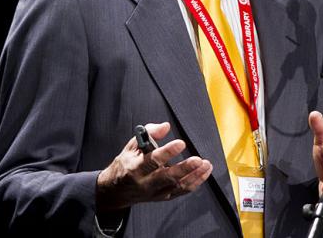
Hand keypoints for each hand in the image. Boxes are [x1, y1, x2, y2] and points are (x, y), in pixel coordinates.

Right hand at [96, 122, 212, 211]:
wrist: (116, 191)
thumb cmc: (125, 164)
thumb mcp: (131, 146)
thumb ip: (148, 133)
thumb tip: (165, 126)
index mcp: (135, 168)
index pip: (152, 161)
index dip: (167, 152)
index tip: (181, 143)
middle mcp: (145, 183)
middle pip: (167, 177)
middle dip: (184, 168)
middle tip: (198, 159)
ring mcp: (155, 192)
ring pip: (177, 186)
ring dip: (194, 176)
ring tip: (206, 165)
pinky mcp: (162, 197)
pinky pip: (181, 192)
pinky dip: (194, 183)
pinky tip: (203, 173)